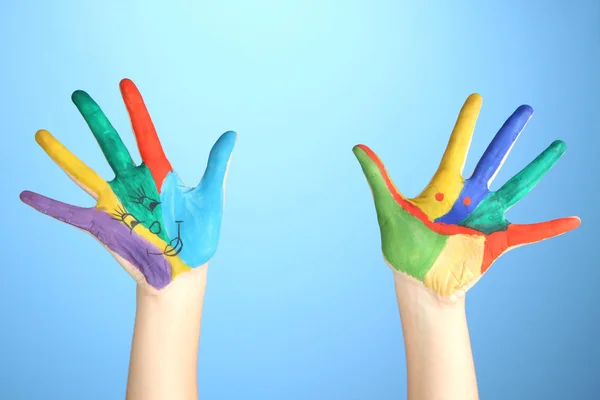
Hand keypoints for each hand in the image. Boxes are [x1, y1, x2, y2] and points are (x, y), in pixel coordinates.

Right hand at [20, 79, 236, 292]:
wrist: (184, 271)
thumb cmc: (199, 235)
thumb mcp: (210, 198)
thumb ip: (216, 166)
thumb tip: (231, 134)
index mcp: (159, 173)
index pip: (144, 133)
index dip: (135, 109)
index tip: (124, 83)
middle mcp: (133, 183)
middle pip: (109, 143)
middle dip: (94, 118)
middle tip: (77, 94)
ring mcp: (116, 203)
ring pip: (84, 173)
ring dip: (63, 156)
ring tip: (41, 134)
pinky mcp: (104, 226)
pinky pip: (71, 214)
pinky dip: (49, 206)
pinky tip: (26, 196)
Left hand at [353, 94, 579, 299]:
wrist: (418, 281)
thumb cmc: (403, 247)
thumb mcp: (389, 210)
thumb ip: (378, 178)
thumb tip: (357, 146)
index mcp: (444, 186)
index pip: (458, 146)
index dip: (467, 123)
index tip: (477, 97)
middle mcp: (469, 196)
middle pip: (494, 157)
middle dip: (510, 133)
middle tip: (527, 108)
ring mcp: (486, 217)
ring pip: (518, 185)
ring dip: (538, 166)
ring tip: (559, 145)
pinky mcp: (498, 241)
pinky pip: (531, 232)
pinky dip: (552, 228)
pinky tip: (574, 220)